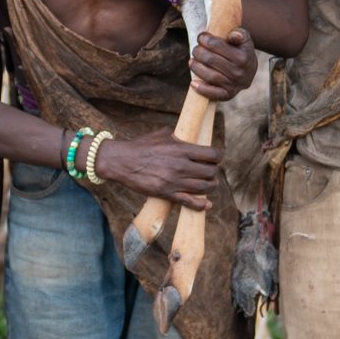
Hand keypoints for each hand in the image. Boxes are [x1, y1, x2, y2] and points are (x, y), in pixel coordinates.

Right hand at [99, 131, 220, 209]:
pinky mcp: (166, 193)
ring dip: (211, 187)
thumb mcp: (163, 134)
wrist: (121, 161)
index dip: (218, 157)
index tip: (216, 158)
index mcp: (182, 149)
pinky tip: (206, 204)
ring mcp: (174, 181)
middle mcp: (181, 166)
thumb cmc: (141, 145)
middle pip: (211, 172)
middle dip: (214, 172)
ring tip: (210, 185)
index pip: (212, 155)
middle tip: (212, 172)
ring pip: (204, 188)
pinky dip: (201, 205)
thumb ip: (180, 137)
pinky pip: (189, 202)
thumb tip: (190, 139)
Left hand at [189, 29, 256, 101]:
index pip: (216, 45)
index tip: (201, 37)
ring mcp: (234, 85)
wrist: (249, 71)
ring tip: (192, 61)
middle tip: (196, 49)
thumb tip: (233, 36)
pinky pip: (213, 94)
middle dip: (198, 52)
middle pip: (209, 60)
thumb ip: (240, 33)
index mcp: (243, 57)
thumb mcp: (244, 38)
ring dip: (196, 67)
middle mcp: (239, 72)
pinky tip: (193, 83)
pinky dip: (201, 89)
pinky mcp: (228, 95)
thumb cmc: (242, 50)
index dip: (205, 39)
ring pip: (209, 76)